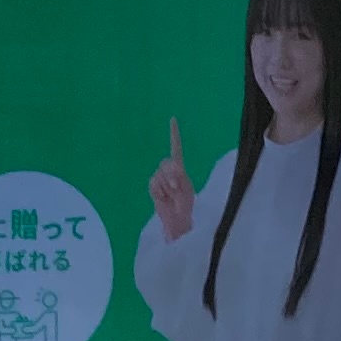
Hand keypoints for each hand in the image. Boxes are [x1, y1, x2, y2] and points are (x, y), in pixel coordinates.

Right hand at [148, 116, 195, 238]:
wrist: (178, 222)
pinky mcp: (153, 189)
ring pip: (159, 174)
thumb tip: (173, 165)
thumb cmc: (187, 207)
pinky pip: (153, 184)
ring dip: (166, 186)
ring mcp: (160, 180)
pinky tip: (163, 198)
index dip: (173, 135)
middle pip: (166, 163)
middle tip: (177, 188)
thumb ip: (180, 177)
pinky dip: (158, 191)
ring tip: (172, 196)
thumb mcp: (187, 189)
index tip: (172, 119)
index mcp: (181, 170)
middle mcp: (170, 172)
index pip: (176, 149)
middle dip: (171, 175)